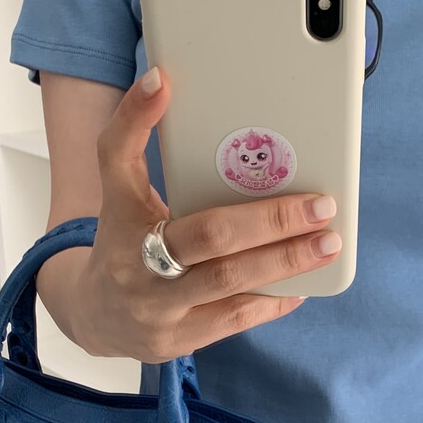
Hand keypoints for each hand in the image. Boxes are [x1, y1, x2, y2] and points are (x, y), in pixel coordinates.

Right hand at [67, 67, 342, 361]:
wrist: (95, 315)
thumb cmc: (121, 242)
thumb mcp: (117, 189)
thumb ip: (131, 135)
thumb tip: (161, 81)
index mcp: (124, 223)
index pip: (128, 167)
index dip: (144, 126)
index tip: (174, 92)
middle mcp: (141, 272)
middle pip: (213, 244)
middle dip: (273, 224)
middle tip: (323, 207)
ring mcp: (160, 313)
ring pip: (232, 287)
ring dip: (286, 265)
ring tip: (327, 244)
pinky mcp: (180, 341)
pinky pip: (236, 321)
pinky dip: (272, 299)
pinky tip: (303, 283)